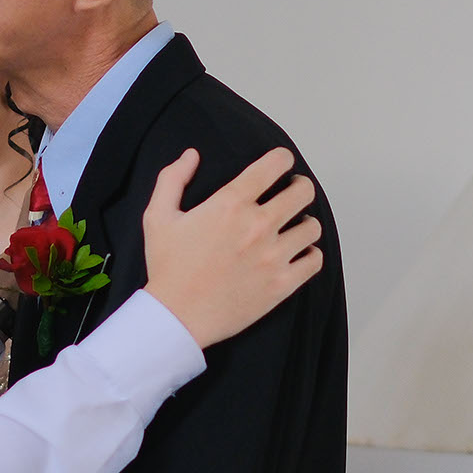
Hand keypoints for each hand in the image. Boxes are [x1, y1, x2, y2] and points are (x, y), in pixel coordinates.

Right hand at [143, 147, 322, 346]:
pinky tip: (298, 254)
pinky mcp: (281, 284)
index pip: (274, 165)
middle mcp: (257, 225)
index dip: (282, 159)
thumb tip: (191, 155)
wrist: (176, 317)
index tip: (281, 164)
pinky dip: (310, 255)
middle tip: (293, 193)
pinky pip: (314, 260)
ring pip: (312, 227)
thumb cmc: (167, 269)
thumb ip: (173, 179)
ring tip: (294, 227)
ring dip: (304, 223)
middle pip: (302, 192)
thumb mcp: (158, 216)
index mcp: (230, 204)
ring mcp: (273, 256)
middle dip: (299, 187)